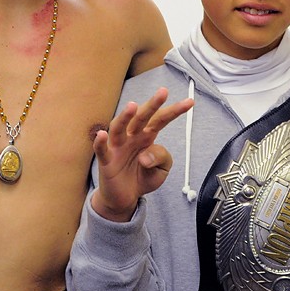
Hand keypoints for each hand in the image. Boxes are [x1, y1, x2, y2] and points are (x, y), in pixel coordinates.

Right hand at [90, 87, 192, 221]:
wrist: (125, 198)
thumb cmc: (142, 177)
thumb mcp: (162, 169)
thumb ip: (161, 157)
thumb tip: (145, 156)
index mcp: (146, 136)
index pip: (160, 120)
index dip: (174, 111)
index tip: (190, 102)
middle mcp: (131, 137)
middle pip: (141, 118)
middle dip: (152, 105)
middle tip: (163, 92)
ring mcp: (117, 148)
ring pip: (119, 128)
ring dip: (125, 116)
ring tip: (133, 106)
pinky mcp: (106, 161)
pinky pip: (102, 150)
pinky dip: (100, 142)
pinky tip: (102, 135)